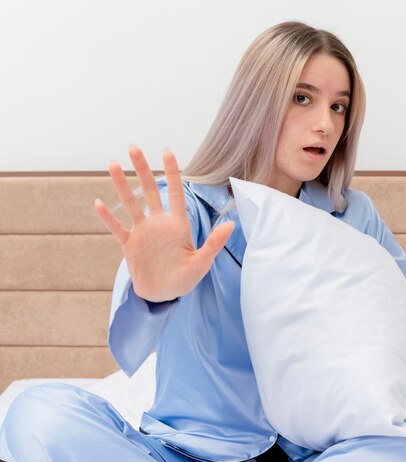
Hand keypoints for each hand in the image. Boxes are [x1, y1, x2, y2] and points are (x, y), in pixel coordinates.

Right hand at [94, 146, 233, 301]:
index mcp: (177, 224)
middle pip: (149, 191)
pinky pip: (117, 228)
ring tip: (114, 164)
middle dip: (142, 169)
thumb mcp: (202, 262)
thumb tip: (231, 225)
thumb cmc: (185, 278)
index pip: (174, 193)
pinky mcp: (129, 245)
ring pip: (131, 204)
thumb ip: (214, 243)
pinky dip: (108, 217)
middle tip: (134, 147)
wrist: (164, 295)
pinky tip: (99, 202)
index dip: (172, 173)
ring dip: (122, 185)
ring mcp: (142, 232)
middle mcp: (159, 224)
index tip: (167, 152)